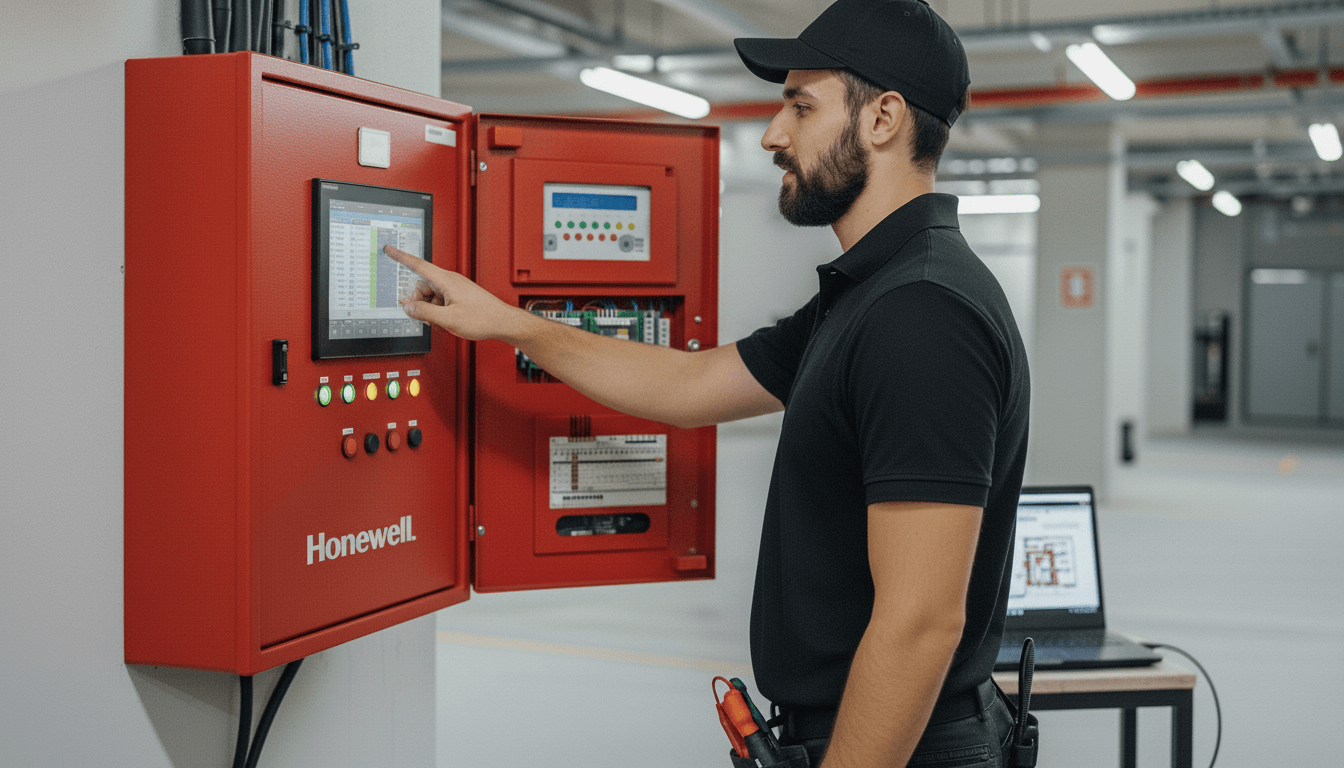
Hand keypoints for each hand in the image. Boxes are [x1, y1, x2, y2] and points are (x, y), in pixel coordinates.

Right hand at [381, 245, 524, 341]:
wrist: (502, 322)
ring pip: (430, 295)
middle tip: (427, 317)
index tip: (389, 249)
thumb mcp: (448, 319)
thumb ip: (425, 312)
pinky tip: (447, 322)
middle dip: (419, 302)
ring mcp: (455, 288)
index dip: (401, 257)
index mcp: (446, 280)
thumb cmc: (483, 318)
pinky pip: (440, 300)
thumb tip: (408, 307)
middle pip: (422, 286)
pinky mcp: (458, 295)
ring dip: (430, 309)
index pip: (418, 265)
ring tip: (442, 322)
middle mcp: (450, 281)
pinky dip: (439, 311)